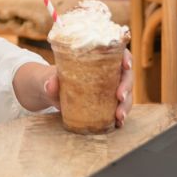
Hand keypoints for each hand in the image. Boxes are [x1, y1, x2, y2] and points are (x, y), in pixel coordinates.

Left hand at [16, 49, 134, 126]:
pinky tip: (118, 123)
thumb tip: (51, 84)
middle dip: (127, 86)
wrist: (49, 92)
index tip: (125, 65)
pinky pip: (119, 108)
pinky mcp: (107, 103)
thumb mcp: (49, 77)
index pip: (118, 54)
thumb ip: (50, 80)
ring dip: (126, 104)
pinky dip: (121, 115)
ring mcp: (109, 88)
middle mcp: (108, 73)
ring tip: (119, 116)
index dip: (126, 57)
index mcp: (97, 60)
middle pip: (126, 76)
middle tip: (120, 96)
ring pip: (126, 94)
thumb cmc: (52, 78)